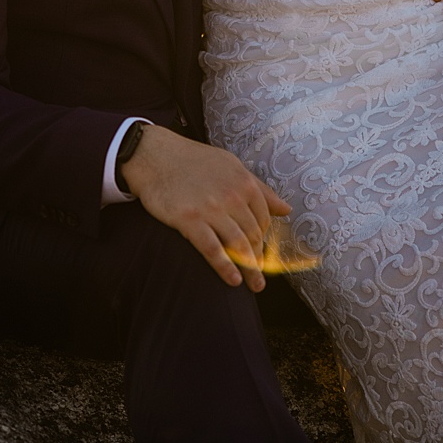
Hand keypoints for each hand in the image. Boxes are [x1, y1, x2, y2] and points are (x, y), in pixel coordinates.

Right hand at [119, 124, 292, 289]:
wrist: (155, 156)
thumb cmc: (195, 162)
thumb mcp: (233, 167)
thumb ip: (260, 189)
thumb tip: (287, 209)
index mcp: (245, 183)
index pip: (264, 219)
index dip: (264, 240)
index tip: (262, 254)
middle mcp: (233, 197)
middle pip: (253, 235)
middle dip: (260, 259)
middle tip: (261, 279)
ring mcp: (212, 209)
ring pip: (238, 245)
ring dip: (250, 268)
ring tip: (254, 285)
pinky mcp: (189, 221)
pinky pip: (213, 249)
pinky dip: (225, 267)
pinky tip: (233, 280)